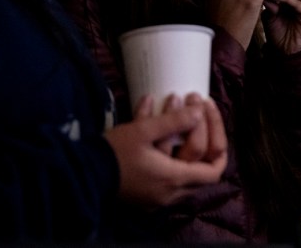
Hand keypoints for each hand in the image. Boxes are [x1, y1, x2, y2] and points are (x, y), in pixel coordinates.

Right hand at [103, 93, 227, 207]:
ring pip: (185, 167)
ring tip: (179, 108)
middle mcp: (171, 192)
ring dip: (187, 138)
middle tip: (195, 105)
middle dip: (204, 132)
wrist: (82, 175)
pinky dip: (170, 148)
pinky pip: (168, 170)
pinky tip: (158, 122)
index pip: (214, 169)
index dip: (218, 140)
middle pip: (203, 166)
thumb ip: (173, 121)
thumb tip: (198, 111)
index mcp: (174, 179)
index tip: (207, 112)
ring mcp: (159, 196)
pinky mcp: (147, 193)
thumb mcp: (142, 132)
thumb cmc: (113, 154)